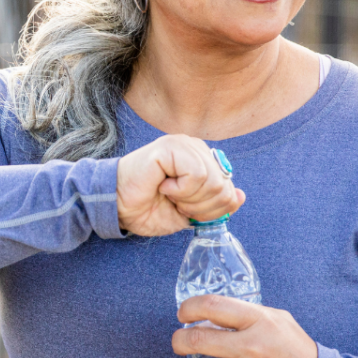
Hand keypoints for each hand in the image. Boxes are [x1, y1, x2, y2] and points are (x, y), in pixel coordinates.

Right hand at [116, 134, 245, 236]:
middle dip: (201, 207)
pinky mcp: (171, 147)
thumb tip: (240, 196)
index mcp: (203, 160)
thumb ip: (216, 205)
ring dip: (189, 199)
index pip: (229, 188)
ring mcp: (183, 144)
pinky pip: (197, 174)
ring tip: (169, 194)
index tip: (187, 211)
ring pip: (212, 181)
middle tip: (177, 204)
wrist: (117, 207)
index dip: (212, 209)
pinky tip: (164, 186)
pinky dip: (181, 189)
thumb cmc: (148, 207)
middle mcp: (195, 148)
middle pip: (223, 186)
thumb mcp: (190, 213)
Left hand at [172, 295, 317, 357]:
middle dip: (179, 340)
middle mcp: (252, 345)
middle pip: (197, 338)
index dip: (189, 307)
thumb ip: (246, 313)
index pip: (211, 305)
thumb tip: (210, 311)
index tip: (183, 313)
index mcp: (258, 320)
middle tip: (179, 342)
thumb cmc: (293, 347)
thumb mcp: (276, 319)